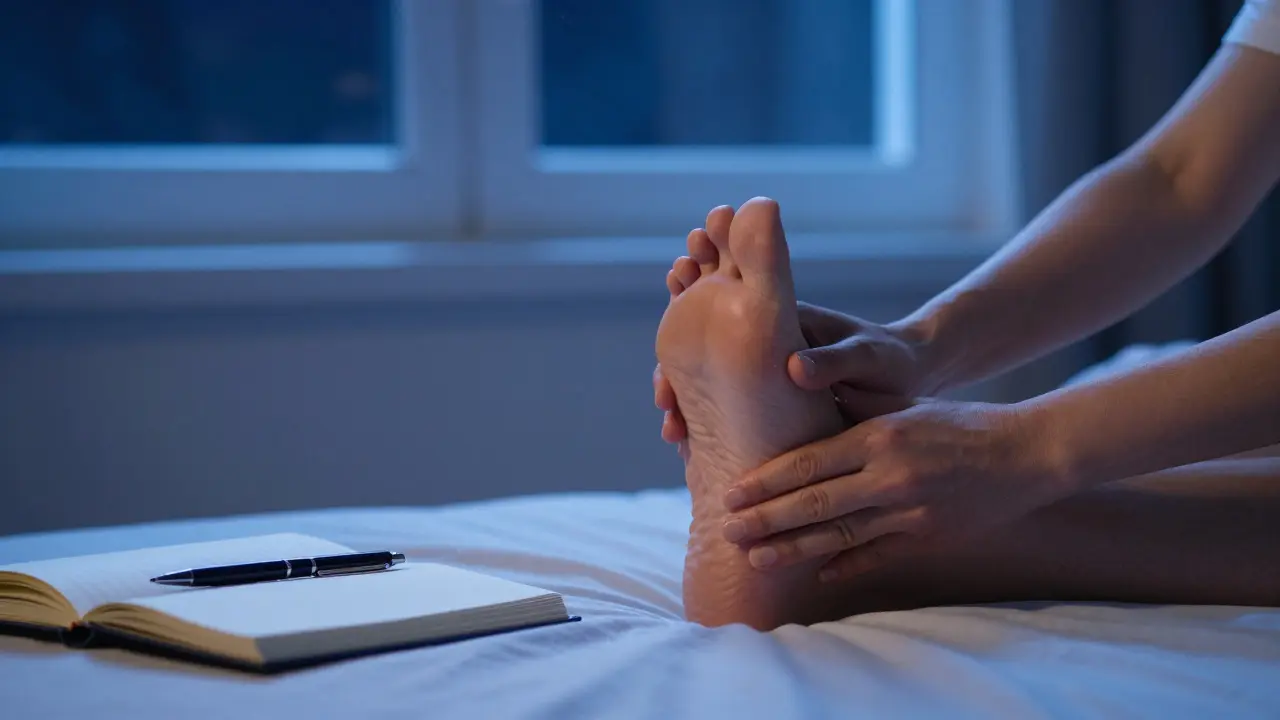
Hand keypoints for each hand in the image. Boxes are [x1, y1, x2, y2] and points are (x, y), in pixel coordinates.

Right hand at [655, 302, 934, 443]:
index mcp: (781, 321)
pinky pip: (723, 413)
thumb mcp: (868, 356)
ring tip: (674, 434)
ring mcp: (758, 377)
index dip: (691, 334)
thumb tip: (795, 368)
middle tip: (664, 403)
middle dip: (672, 373)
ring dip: (683, 404)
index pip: (722, 319)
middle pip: (700, 352)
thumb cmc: (891, 361)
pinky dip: (703, 428)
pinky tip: (691, 451)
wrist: (908, 384)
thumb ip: (834, 360)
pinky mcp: (764, 405)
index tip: (682, 361)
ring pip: (705, 386)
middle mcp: (760, 346)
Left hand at [718, 400, 1069, 580]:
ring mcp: (909, 511)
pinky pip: (876, 555)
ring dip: (792, 549)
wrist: (1025, 453)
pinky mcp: (927, 536)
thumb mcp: (903, 408)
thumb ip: (854, 419)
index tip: (731, 494)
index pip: (807, 462)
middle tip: (728, 531)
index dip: (765, 483)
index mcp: (878, 437)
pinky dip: (844, 565)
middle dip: (765, 520)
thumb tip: (799, 416)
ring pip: (838, 536)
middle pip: (813, 503)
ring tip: (757, 558)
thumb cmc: (957, 423)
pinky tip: (818, 575)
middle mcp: (889, 476)